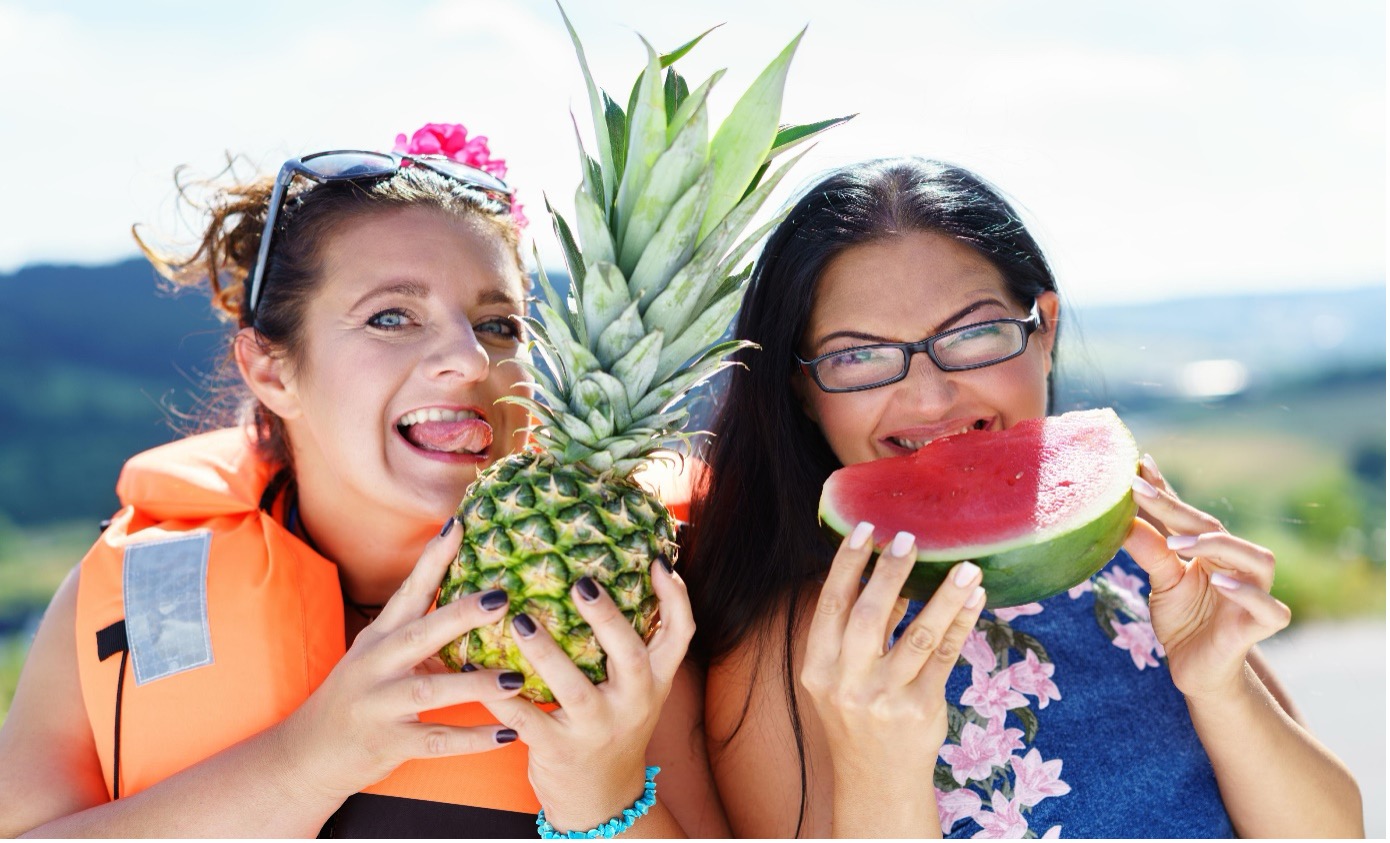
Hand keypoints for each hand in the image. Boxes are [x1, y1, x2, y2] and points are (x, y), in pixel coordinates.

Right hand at [277, 518, 525, 799]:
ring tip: (516, 677)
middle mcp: (377, 665)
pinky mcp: (388, 743)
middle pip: (420, 633)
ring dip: (476, 684)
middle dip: (461, 614)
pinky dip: (472, 739)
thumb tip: (477, 599)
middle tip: (502, 598)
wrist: (307, 755)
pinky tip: (506, 735)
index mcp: (380, 637)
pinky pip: (436, 740)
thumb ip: (420, 631)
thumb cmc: (359, 696)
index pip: (408, 590)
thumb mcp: (380, 656)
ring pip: (431, 690)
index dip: (433, 558)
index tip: (459, 525)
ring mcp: (380, 704)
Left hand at [481, 559, 693, 832]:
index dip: (674, 596)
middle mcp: (633, 703)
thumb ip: (633, 645)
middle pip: (630, 656)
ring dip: (546, 652)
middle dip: (607, 618)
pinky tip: (476, 665)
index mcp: (655, 680)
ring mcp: (596, 728)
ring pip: (575, 689)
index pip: (681, 633)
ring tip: (520, 619)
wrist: (603, 799)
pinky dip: (499, 694)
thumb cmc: (614, 725)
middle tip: (581, 582)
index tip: (654, 561)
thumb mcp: (636, 689)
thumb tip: (610, 574)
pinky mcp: (559, 750)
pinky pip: (526, 718)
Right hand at [800, 523, 985, 777]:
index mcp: (817, 669)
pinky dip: (961, 623)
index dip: (845, 565)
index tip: (864, 530)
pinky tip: (974, 599)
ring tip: (966, 566)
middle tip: (908, 538)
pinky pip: (946, 656)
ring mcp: (885, 698)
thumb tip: (886, 576)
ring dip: (944, 596)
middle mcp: (846, 683)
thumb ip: (856, 635)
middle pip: (869, 614)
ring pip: (918, 634)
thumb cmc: (857, 720)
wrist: (876, 784)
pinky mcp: (921, 709)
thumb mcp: (838, 681)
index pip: (829, 605)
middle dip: (889, 572)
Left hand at [1123, 455, 1290, 699]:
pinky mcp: (1262, 625)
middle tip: (1143, 494)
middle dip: (1181, 511)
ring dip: (1219, 547)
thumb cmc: (1183, 621)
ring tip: (1180, 543)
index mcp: (1211, 551)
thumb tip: (1124, 518)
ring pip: (1256, 559)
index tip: (1138, 466)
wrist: (1196, 672)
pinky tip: (1222, 582)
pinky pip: (1269, 607)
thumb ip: (1149, 550)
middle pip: (1217, 530)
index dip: (1165, 492)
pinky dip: (1247, 593)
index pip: (1187, 516)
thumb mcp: (1160, 582)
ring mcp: (1254, 594)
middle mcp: (1237, 565)